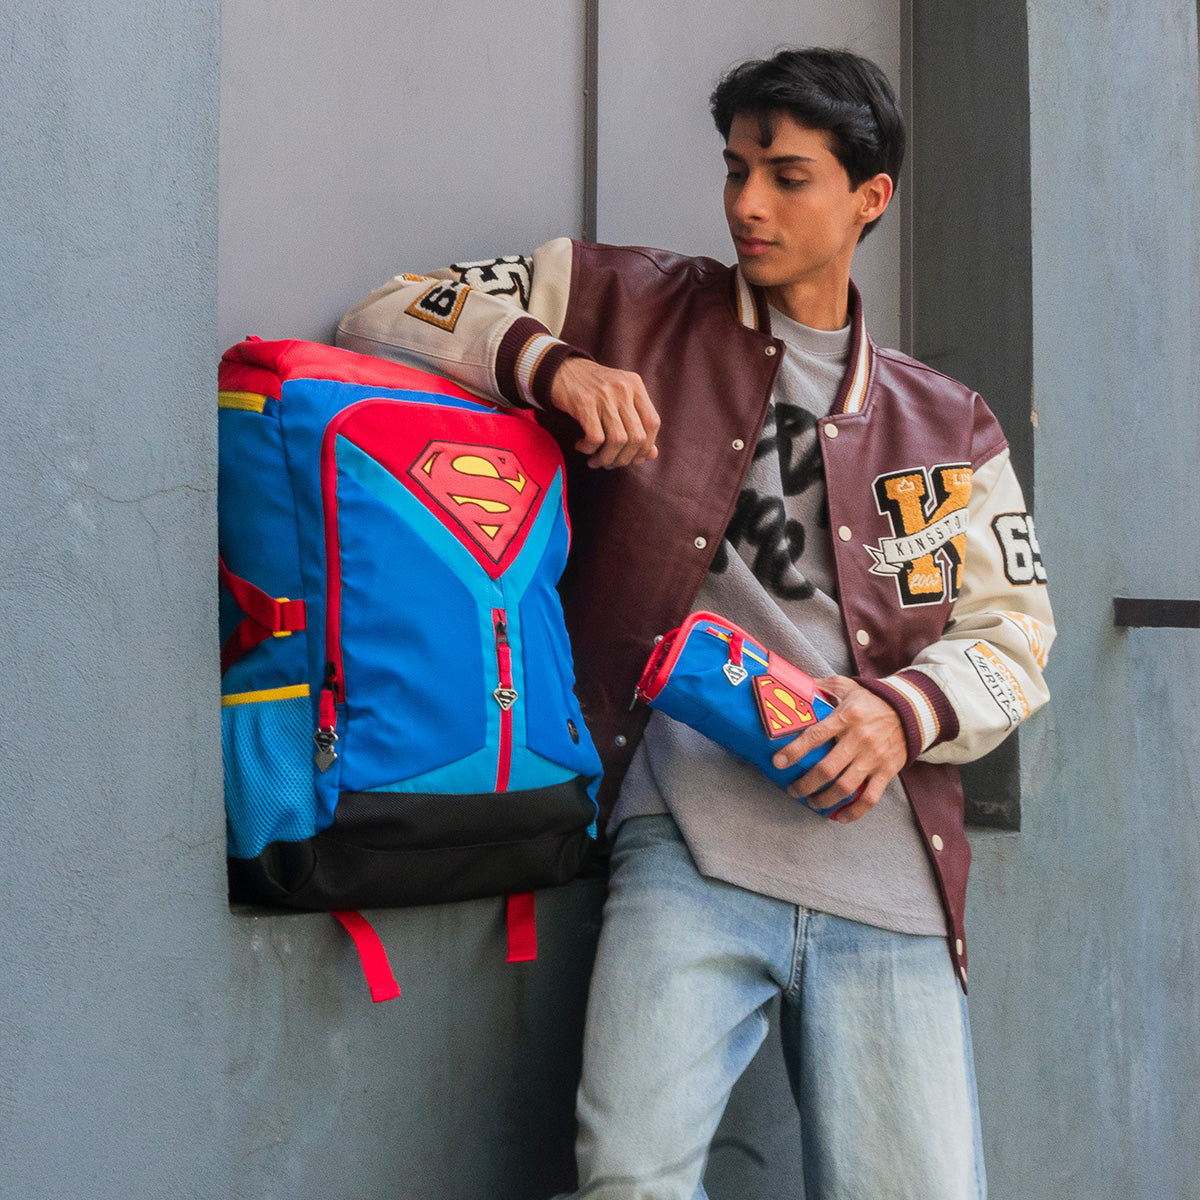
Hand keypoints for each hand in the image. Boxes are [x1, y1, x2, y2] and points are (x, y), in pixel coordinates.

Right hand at [548, 356, 660, 467]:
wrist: (560, 369)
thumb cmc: (591, 388)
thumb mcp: (618, 398)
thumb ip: (637, 423)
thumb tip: (652, 455)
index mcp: (635, 385)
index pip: (653, 423)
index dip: (645, 447)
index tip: (633, 458)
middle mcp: (623, 388)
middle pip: (637, 436)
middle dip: (625, 459)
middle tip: (610, 463)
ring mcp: (604, 395)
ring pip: (618, 440)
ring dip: (607, 458)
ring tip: (595, 460)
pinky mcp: (584, 403)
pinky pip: (596, 438)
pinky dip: (590, 449)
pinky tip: (582, 446)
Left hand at [770, 676, 906, 823]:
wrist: (912, 710)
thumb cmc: (871, 699)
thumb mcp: (846, 686)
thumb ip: (820, 686)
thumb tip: (792, 686)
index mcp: (847, 716)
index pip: (816, 735)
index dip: (795, 751)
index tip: (778, 763)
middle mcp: (860, 739)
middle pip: (827, 769)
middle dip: (805, 784)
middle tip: (792, 789)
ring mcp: (874, 757)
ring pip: (845, 787)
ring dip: (823, 800)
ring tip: (810, 802)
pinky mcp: (887, 771)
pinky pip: (870, 798)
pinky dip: (854, 812)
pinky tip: (839, 817)